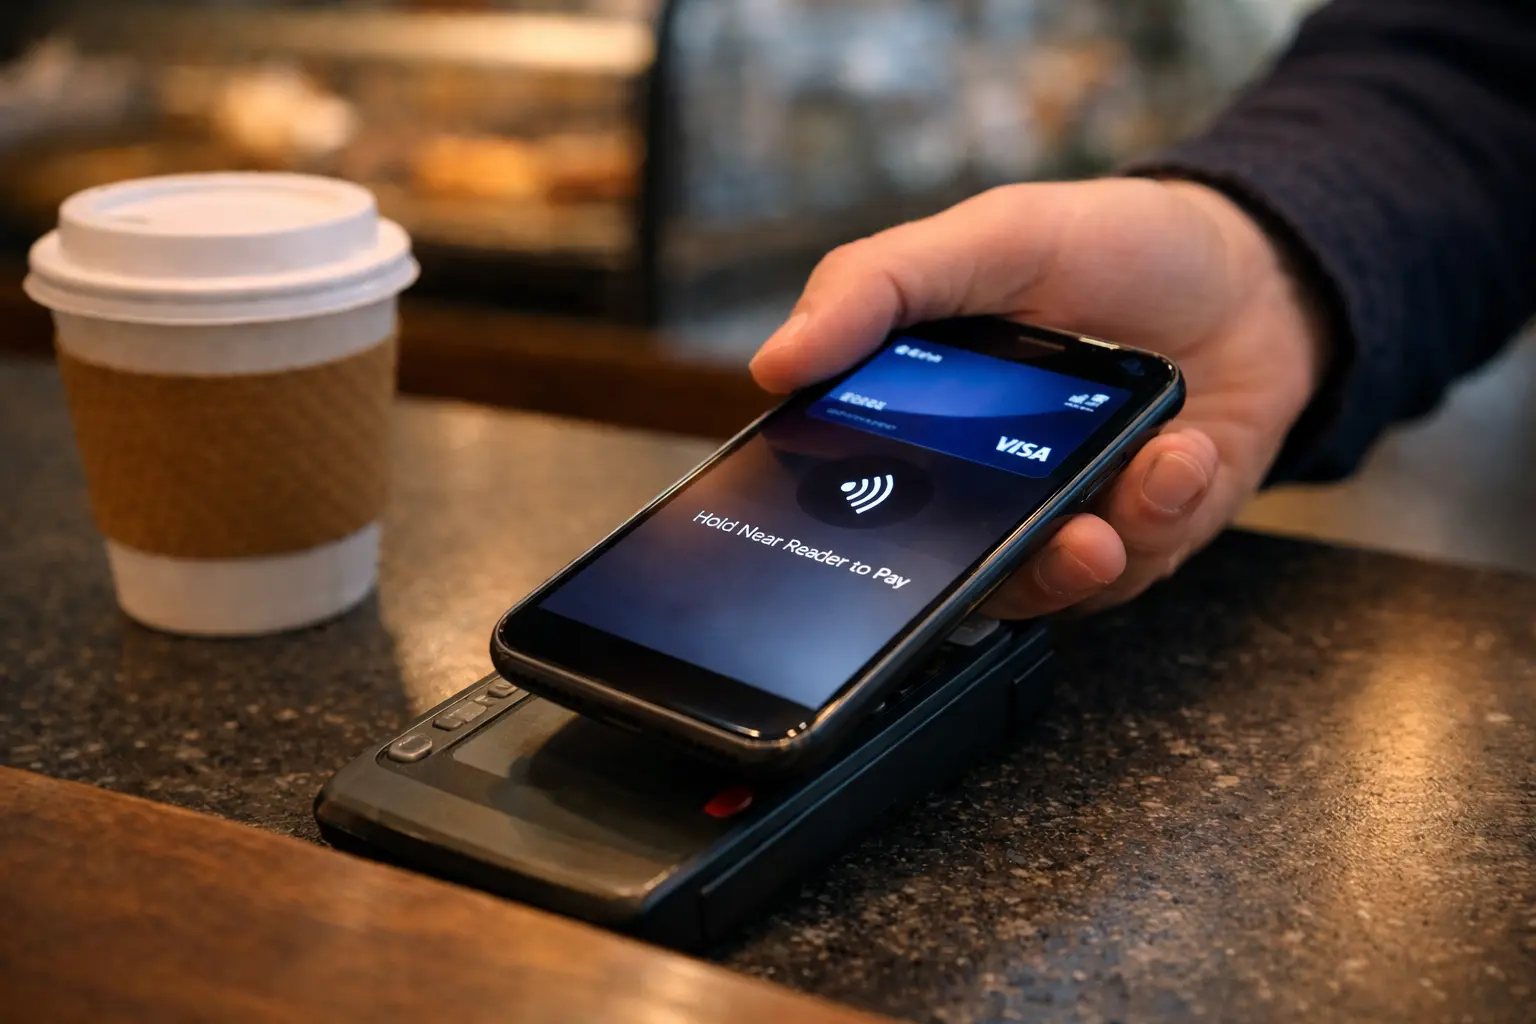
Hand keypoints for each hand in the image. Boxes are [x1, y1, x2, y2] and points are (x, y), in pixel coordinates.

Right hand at [750, 178, 1328, 617]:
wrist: (1258, 275)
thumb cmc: (1116, 245)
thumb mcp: (990, 237)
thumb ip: (880, 286)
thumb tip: (774, 362)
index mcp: (919, 412)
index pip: (849, 485)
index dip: (837, 515)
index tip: (850, 521)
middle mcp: (978, 480)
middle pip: (938, 568)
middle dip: (977, 567)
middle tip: (1007, 539)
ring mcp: (1057, 515)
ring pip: (1039, 585)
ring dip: (1083, 552)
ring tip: (1126, 488)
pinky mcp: (1134, 539)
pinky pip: (1128, 569)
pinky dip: (1159, 516)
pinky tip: (1183, 452)